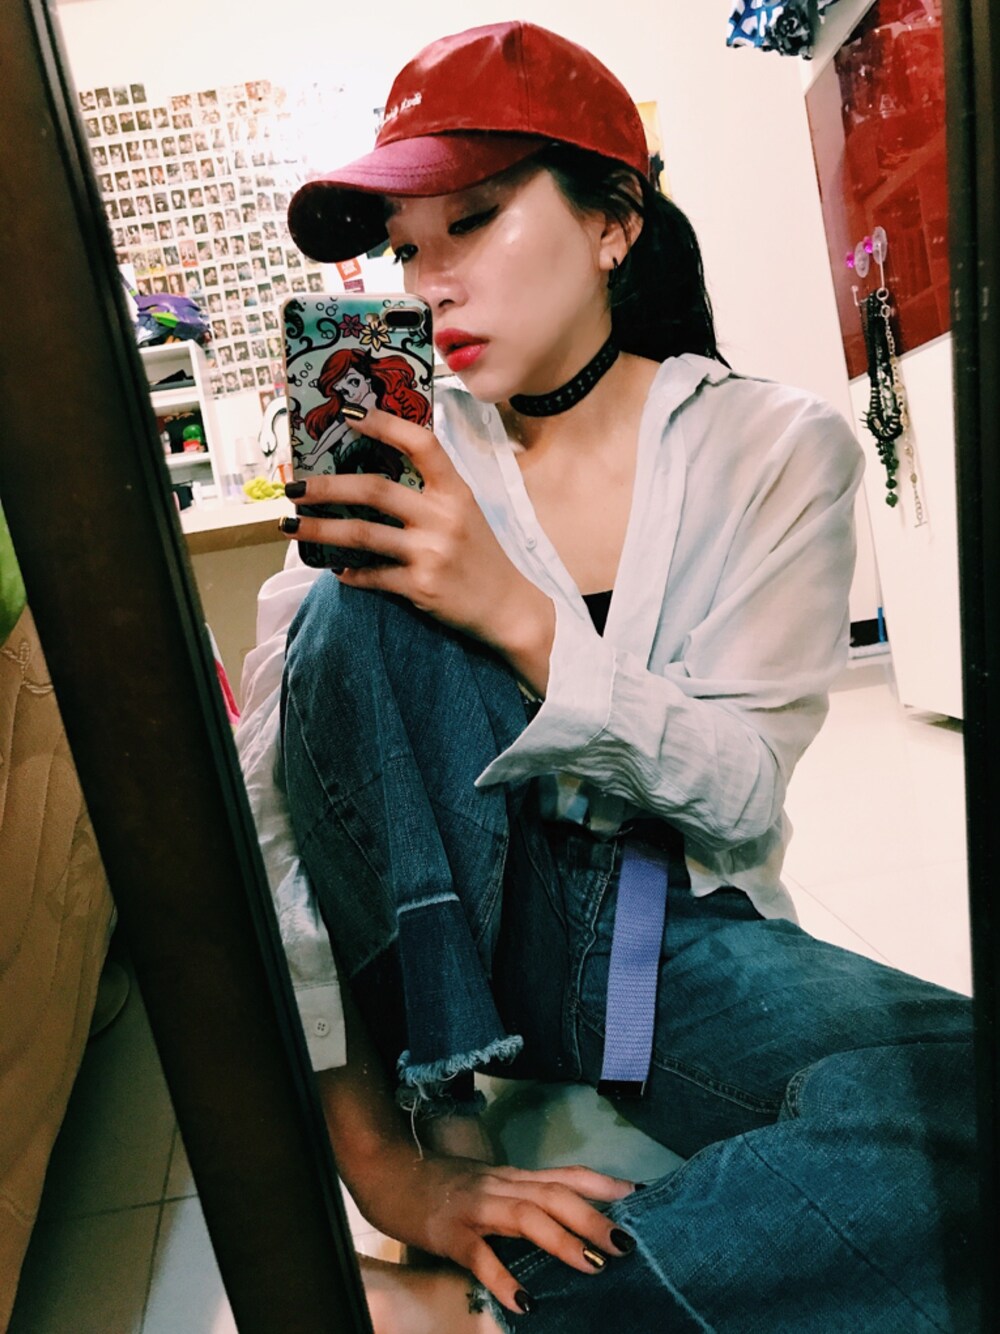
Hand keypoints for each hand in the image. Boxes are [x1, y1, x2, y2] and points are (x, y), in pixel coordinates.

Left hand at [280, 407, 554, 693]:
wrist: (509, 608)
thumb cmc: (479, 555)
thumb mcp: (465, 512)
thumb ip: (430, 490)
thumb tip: (373, 467)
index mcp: (456, 491)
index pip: (421, 444)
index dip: (384, 424)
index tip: (348, 412)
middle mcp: (445, 517)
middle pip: (376, 490)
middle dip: (327, 486)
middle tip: (294, 486)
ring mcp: (433, 552)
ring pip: (363, 534)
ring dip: (319, 529)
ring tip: (289, 526)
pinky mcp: (422, 586)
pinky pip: (372, 577)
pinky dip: (349, 573)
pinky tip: (335, 569)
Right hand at [350, 1147, 638, 1316]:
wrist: (387, 1170)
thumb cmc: (439, 1186)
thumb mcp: (486, 1187)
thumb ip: (518, 1199)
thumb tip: (559, 1223)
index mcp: (511, 1177)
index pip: (563, 1174)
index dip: (601, 1183)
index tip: (638, 1195)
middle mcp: (500, 1186)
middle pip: (553, 1193)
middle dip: (593, 1216)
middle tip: (626, 1243)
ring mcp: (475, 1207)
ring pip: (525, 1215)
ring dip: (562, 1239)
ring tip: (593, 1264)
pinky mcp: (450, 1234)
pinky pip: (479, 1255)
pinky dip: (503, 1277)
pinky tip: (522, 1301)